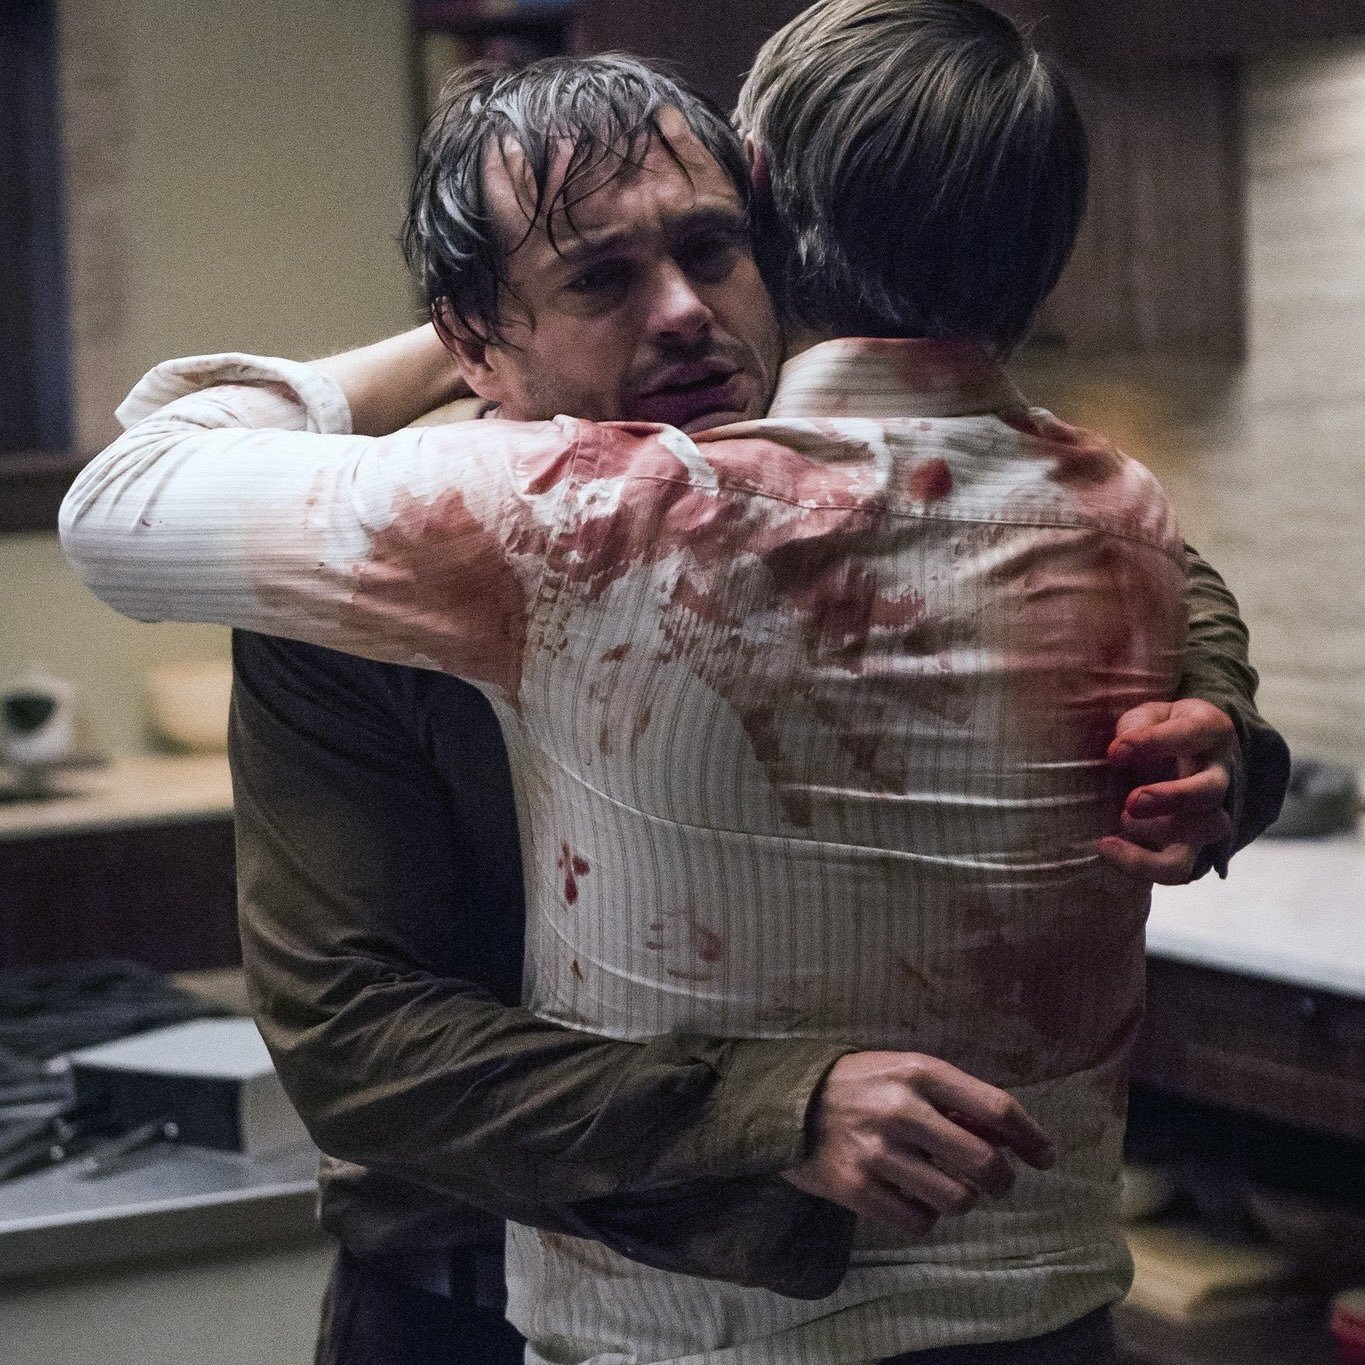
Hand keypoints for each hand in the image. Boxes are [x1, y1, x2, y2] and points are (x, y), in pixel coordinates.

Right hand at [782, 1052, 1054, 1238]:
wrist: (785, 1101)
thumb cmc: (860, 1084)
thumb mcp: (906, 1072)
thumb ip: (956, 1099)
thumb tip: (1014, 1139)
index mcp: (919, 1072)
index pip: (996, 1108)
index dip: (1031, 1137)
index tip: (1046, 1156)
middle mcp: (901, 1109)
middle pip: (984, 1162)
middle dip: (1002, 1180)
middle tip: (996, 1182)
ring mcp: (876, 1151)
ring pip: (957, 1199)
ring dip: (962, 1199)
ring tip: (946, 1186)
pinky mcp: (854, 1188)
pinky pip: (918, 1222)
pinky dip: (925, 1216)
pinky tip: (912, 1197)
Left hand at [1099, 699, 1236, 883]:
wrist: (1187, 751)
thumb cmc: (1160, 728)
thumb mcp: (1150, 713)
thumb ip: (1136, 725)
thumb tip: (1120, 750)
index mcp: (1210, 731)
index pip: (1191, 734)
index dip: (1153, 742)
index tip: (1114, 752)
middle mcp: (1219, 773)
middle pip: (1211, 792)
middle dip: (1172, 798)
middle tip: (1131, 802)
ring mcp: (1212, 810)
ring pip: (1205, 833)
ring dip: (1162, 832)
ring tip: (1123, 820)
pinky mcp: (1194, 842)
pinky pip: (1182, 867)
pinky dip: (1147, 866)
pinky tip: (1110, 849)